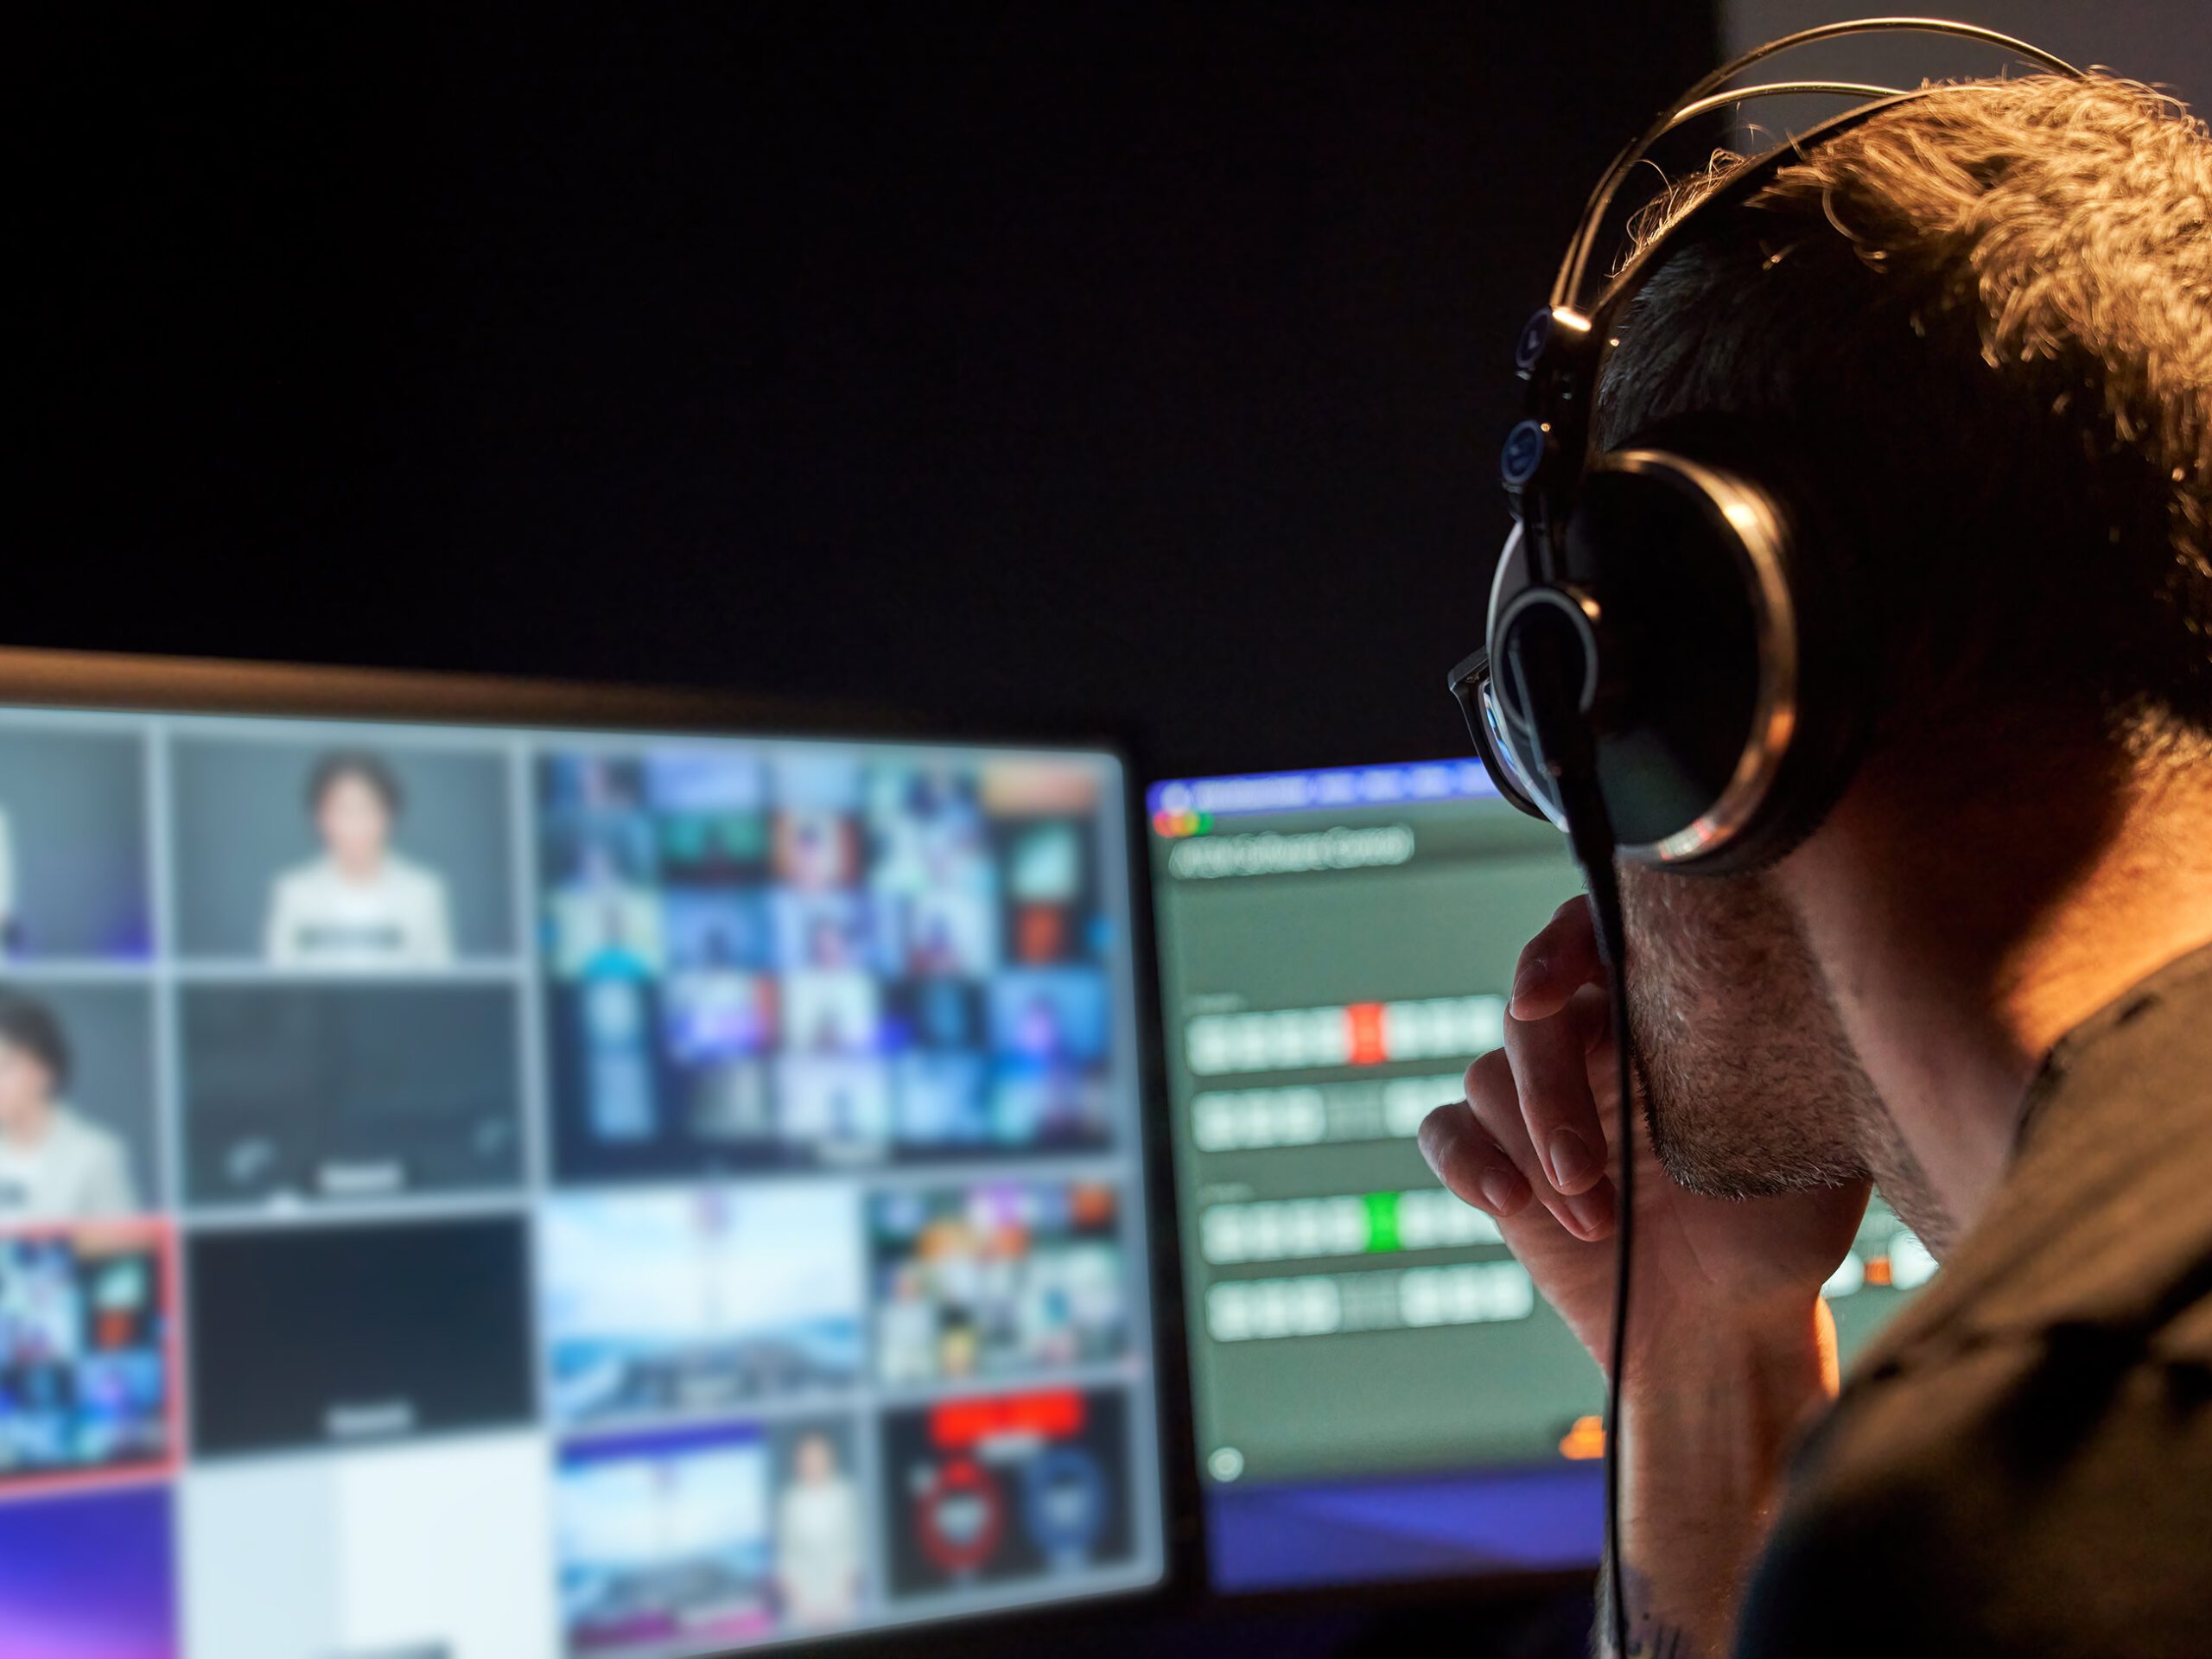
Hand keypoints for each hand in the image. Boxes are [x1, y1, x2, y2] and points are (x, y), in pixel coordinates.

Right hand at [1418, 895, 1867, 1380]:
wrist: (1732, 1329)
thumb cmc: (1784, 1226)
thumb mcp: (1805, 1131)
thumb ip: (1770, 1056)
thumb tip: (1761, 985)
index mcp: (1660, 1013)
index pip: (1596, 936)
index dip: (1560, 946)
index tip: (1543, 993)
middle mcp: (1592, 1044)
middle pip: (1531, 1019)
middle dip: (1550, 1090)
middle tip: (1584, 1170)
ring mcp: (1539, 1103)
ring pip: (1487, 1075)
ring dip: (1531, 1147)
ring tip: (1596, 1220)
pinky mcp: (1498, 1161)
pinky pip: (1445, 1131)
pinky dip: (1466, 1161)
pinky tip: (1509, 1202)